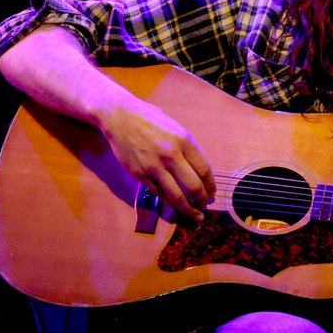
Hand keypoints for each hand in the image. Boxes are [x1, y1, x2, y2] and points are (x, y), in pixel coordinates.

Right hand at [98, 98, 215, 219]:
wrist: (120, 117)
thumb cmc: (151, 120)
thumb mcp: (176, 128)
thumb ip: (188, 149)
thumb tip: (200, 171)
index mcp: (184, 141)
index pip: (204, 170)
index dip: (211, 186)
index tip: (212, 192)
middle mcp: (171, 155)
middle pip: (193, 186)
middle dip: (202, 200)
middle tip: (205, 204)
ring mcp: (154, 167)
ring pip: (176, 196)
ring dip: (188, 209)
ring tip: (195, 214)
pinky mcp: (140, 175)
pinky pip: (159, 194)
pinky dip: (170, 202)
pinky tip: (176, 206)